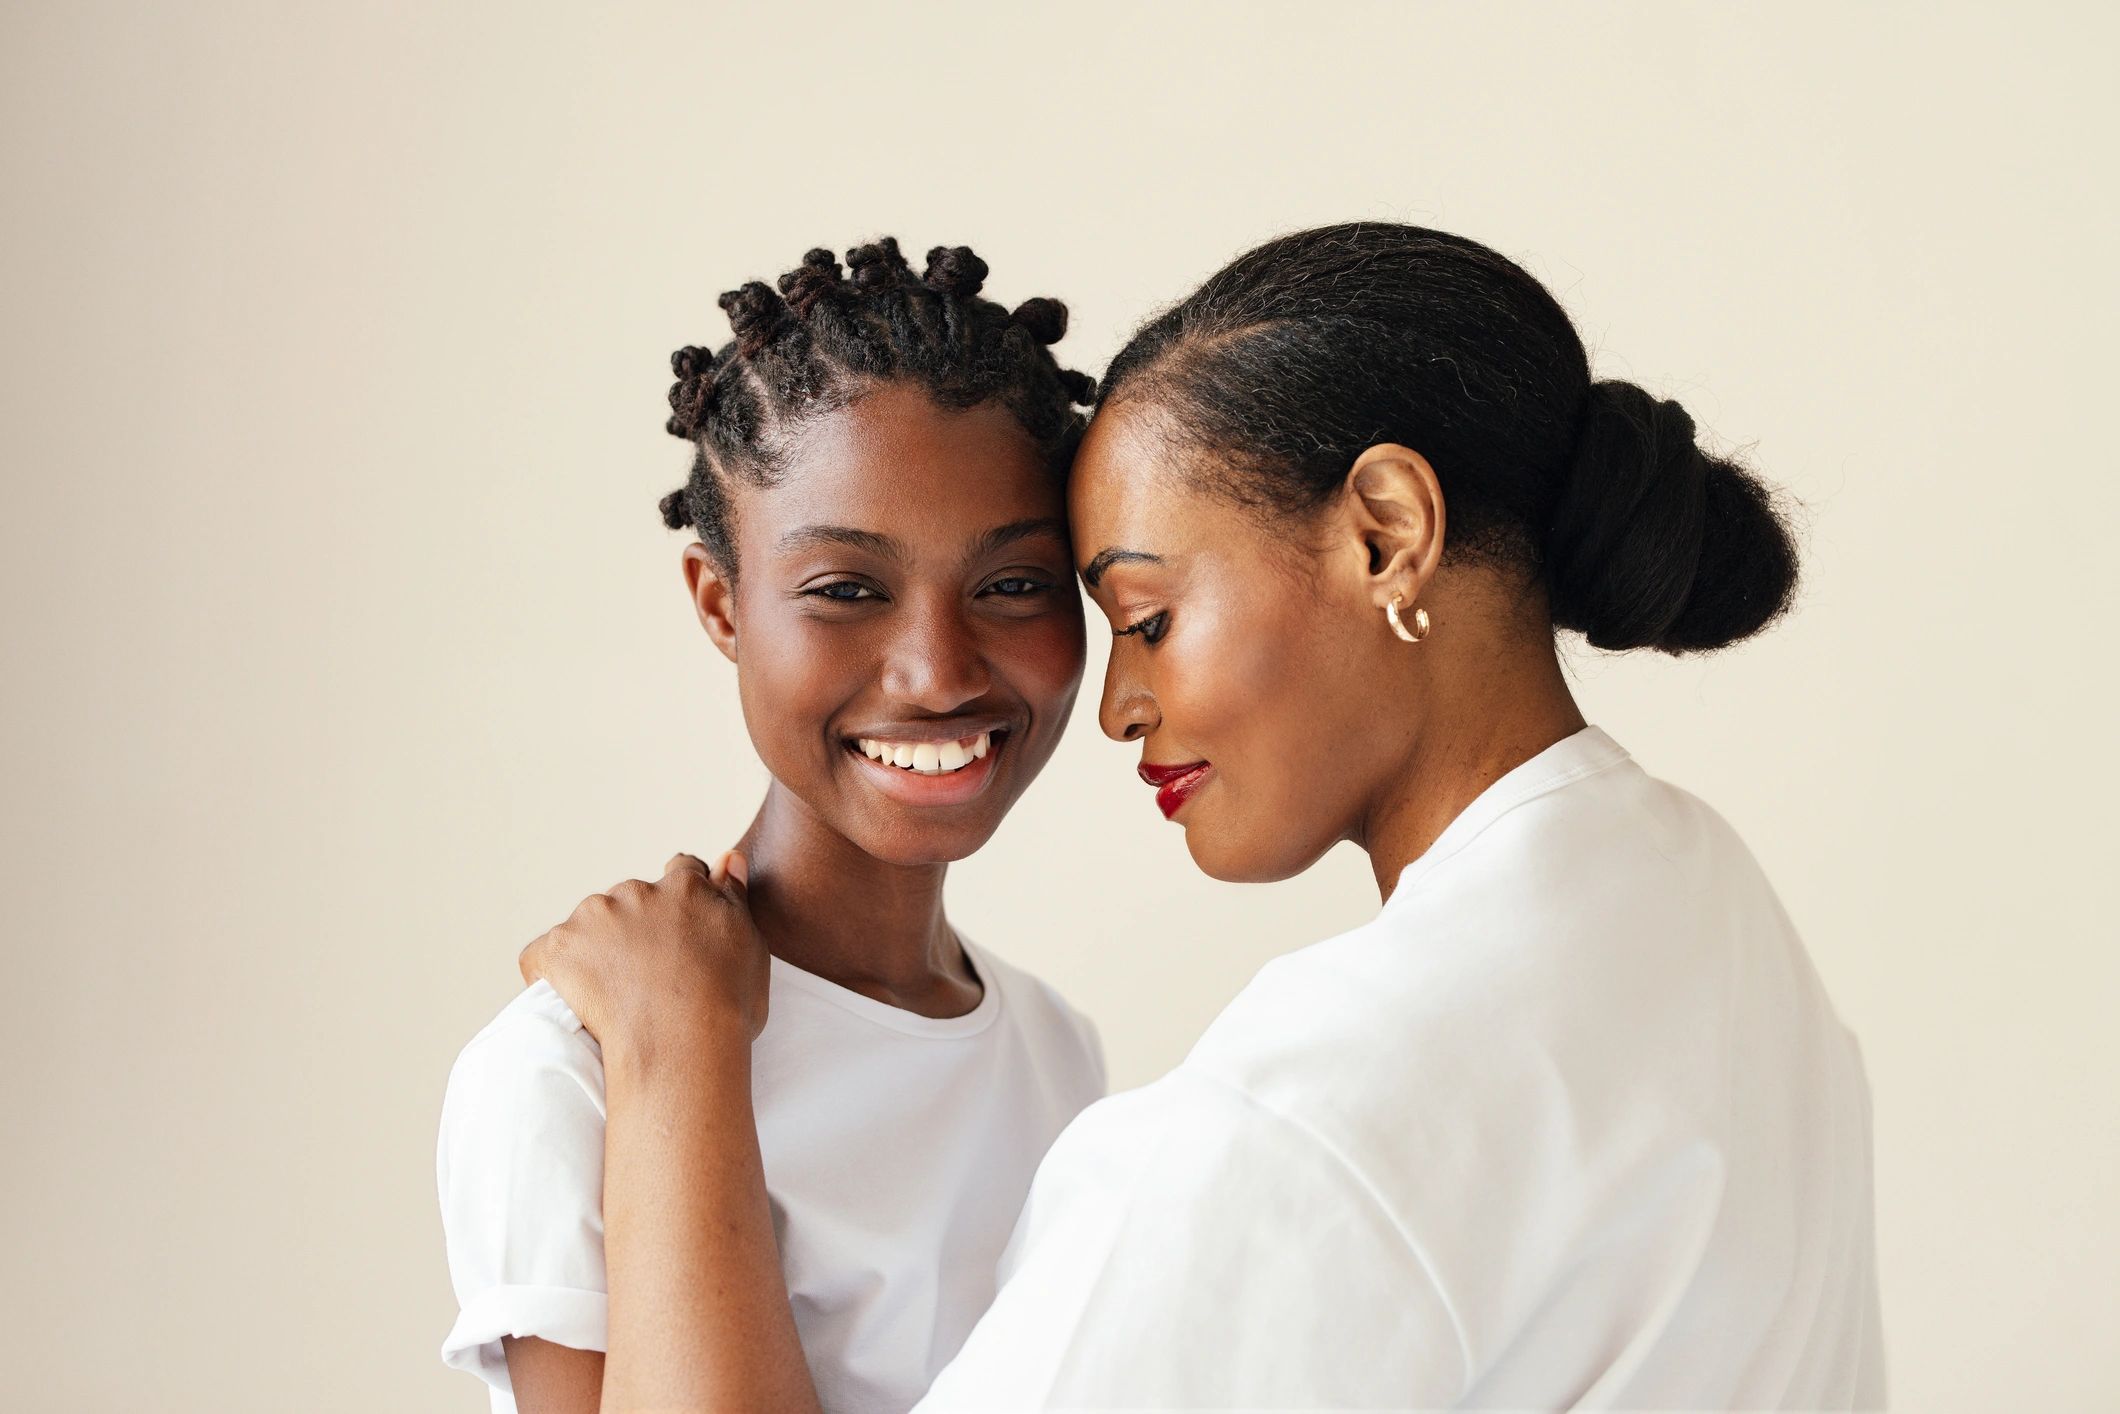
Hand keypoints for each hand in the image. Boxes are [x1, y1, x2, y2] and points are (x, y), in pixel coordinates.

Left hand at [519, 850, 768, 1057]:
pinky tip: (575, 1001)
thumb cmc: (726, 1005)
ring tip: (614, 995)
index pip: (682, 872)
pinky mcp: (557, 949)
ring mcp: (593, 918)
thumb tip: (730, 858)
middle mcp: (636, 892)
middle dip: (636, 928)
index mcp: (684, 887)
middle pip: (631, 899)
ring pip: (589, 925)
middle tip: (648, 976)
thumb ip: (733, 897)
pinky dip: (553, 974)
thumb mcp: (749, 944)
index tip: (679, 934)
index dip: (681, 902)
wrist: (682, 1046)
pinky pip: (543, 956)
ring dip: (597, 948)